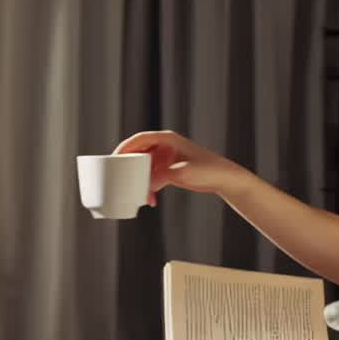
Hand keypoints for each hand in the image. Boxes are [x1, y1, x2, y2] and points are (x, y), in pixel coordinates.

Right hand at [113, 130, 247, 205]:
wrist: (225, 179)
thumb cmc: (208, 170)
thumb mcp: (182, 172)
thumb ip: (161, 176)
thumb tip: (145, 185)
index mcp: (167, 139)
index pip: (139, 139)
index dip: (124, 148)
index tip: (113, 159)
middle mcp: (165, 147)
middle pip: (138, 153)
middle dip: (128, 168)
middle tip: (118, 180)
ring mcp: (166, 159)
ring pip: (144, 168)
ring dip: (138, 181)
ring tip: (137, 195)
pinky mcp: (170, 171)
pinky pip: (152, 178)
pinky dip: (149, 188)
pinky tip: (150, 200)